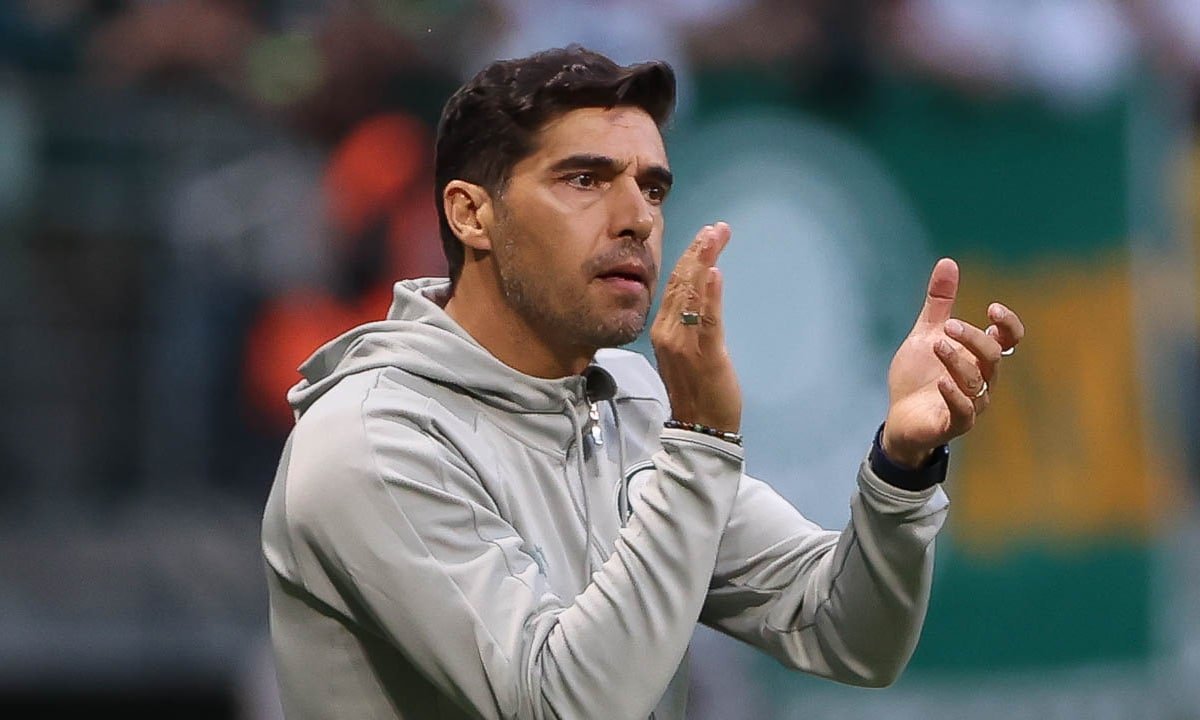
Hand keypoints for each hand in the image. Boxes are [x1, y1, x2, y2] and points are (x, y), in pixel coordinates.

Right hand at [651, 223, 741, 432]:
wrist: (700, 428)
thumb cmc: (697, 390)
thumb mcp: (684, 352)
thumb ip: (687, 324)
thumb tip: (699, 295)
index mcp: (663, 330)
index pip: (675, 286)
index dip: (690, 258)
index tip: (705, 235)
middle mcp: (668, 332)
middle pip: (683, 283)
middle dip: (700, 251)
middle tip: (716, 228)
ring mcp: (684, 342)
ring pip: (693, 295)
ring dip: (706, 262)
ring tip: (716, 236)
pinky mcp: (705, 354)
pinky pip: (708, 319)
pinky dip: (712, 294)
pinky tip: (717, 272)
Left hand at [882, 258, 1025, 466]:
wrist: (899, 417)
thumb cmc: (918, 376)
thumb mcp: (926, 334)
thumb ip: (938, 303)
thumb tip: (948, 262)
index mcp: (978, 357)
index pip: (1008, 340)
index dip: (1008, 325)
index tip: (992, 309)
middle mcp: (982, 380)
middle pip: (993, 357)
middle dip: (973, 338)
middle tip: (948, 325)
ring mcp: (971, 403)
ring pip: (977, 382)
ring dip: (959, 361)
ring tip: (938, 345)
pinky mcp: (953, 424)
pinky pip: (964, 412)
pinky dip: (954, 396)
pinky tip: (940, 381)